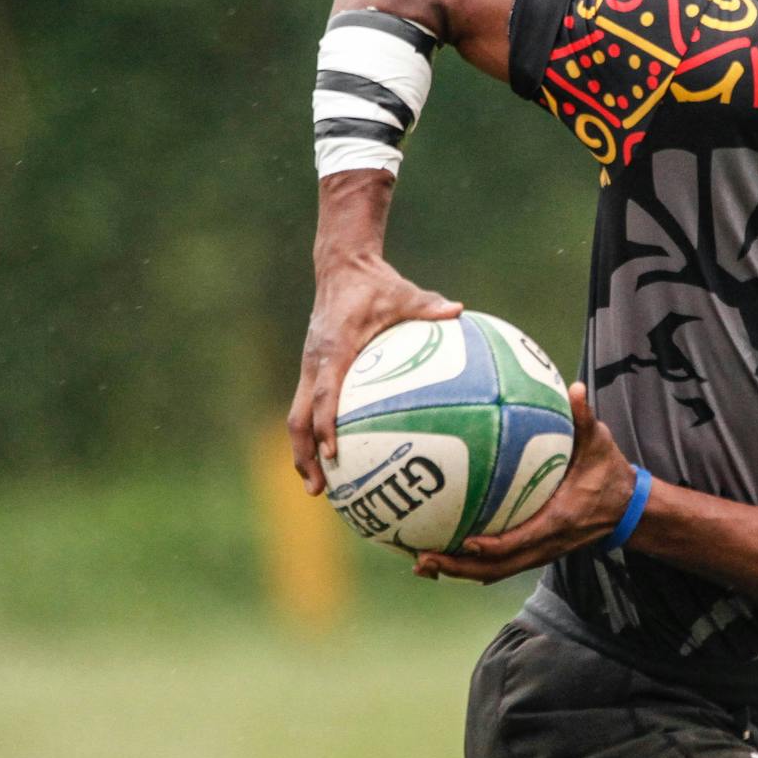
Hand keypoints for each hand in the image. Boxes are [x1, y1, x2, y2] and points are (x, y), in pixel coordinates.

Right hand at [287, 254, 461, 494]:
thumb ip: (428, 306)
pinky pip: (312, 409)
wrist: (341, 268)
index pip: (326, 395)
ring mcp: (311, 370)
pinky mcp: (315, 372)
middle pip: (299, 420)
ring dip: (304, 453)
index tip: (333, 453)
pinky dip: (316, 435)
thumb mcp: (403, 293)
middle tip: (320, 490)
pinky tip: (338, 458)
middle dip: (305, 456)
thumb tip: (458, 310)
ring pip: (299, 418)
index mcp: (334, 350)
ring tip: (320, 488)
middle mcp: (315, 364)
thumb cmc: (375, 284)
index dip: (327, 425)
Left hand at [415, 382, 634, 583]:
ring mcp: (539, 552)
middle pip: (497, 567)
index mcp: (559, 519)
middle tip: (422, 559)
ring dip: (459, 571)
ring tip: (422, 563)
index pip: (521, 541)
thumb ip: (584, 419)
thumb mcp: (601, 443)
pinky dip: (471, 564)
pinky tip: (447, 555)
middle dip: (459, 567)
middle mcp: (546, 543)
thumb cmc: (609, 473)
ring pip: (494, 571)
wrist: (626, 507)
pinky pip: (499, 564)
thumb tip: (574, 387)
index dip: (492, 545)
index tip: (464, 540)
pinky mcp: (534, 551)